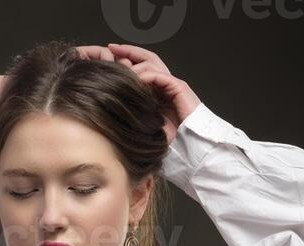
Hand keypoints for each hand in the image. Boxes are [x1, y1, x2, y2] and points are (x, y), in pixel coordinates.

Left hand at [76, 42, 200, 143]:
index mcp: (160, 87)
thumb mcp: (147, 119)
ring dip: (134, 65)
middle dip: (129, 50)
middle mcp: (166, 81)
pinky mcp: (178, 87)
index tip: (111, 53)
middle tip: (112, 47)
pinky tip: (134, 80)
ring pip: (152, 63)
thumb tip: (116, 104)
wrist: (192, 141)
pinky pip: (159, 76)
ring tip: (120, 68)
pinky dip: (146, 76)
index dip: (128, 57)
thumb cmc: (171, 135)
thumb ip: (137, 108)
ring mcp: (173, 82)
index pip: (144, 64)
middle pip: (148, 57)